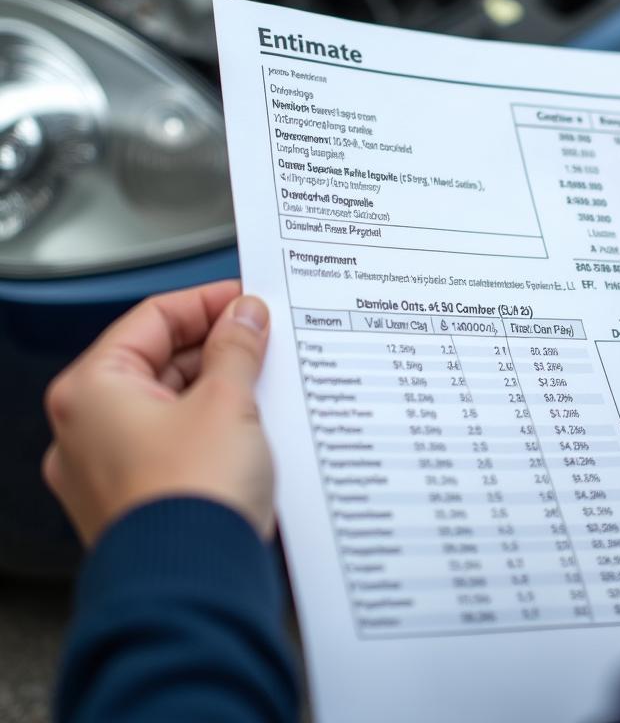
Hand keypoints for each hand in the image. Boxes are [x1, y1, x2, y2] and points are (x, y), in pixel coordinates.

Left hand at [43, 281, 273, 545]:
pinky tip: (252, 424)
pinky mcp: (137, 498)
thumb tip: (244, 316)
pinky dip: (212, 426)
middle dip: (218, 348)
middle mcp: (87, 429)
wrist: (194, 585)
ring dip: (219, 387)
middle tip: (266, 340)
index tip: (249, 299)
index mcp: (91, 391)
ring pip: (170, 403)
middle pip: (159, 360)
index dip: (208, 302)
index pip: (153, 318)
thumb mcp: (228, 400)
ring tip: (267, 383)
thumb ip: (237, 347)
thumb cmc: (191, 498)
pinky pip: (175, 443)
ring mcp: (108, 468)